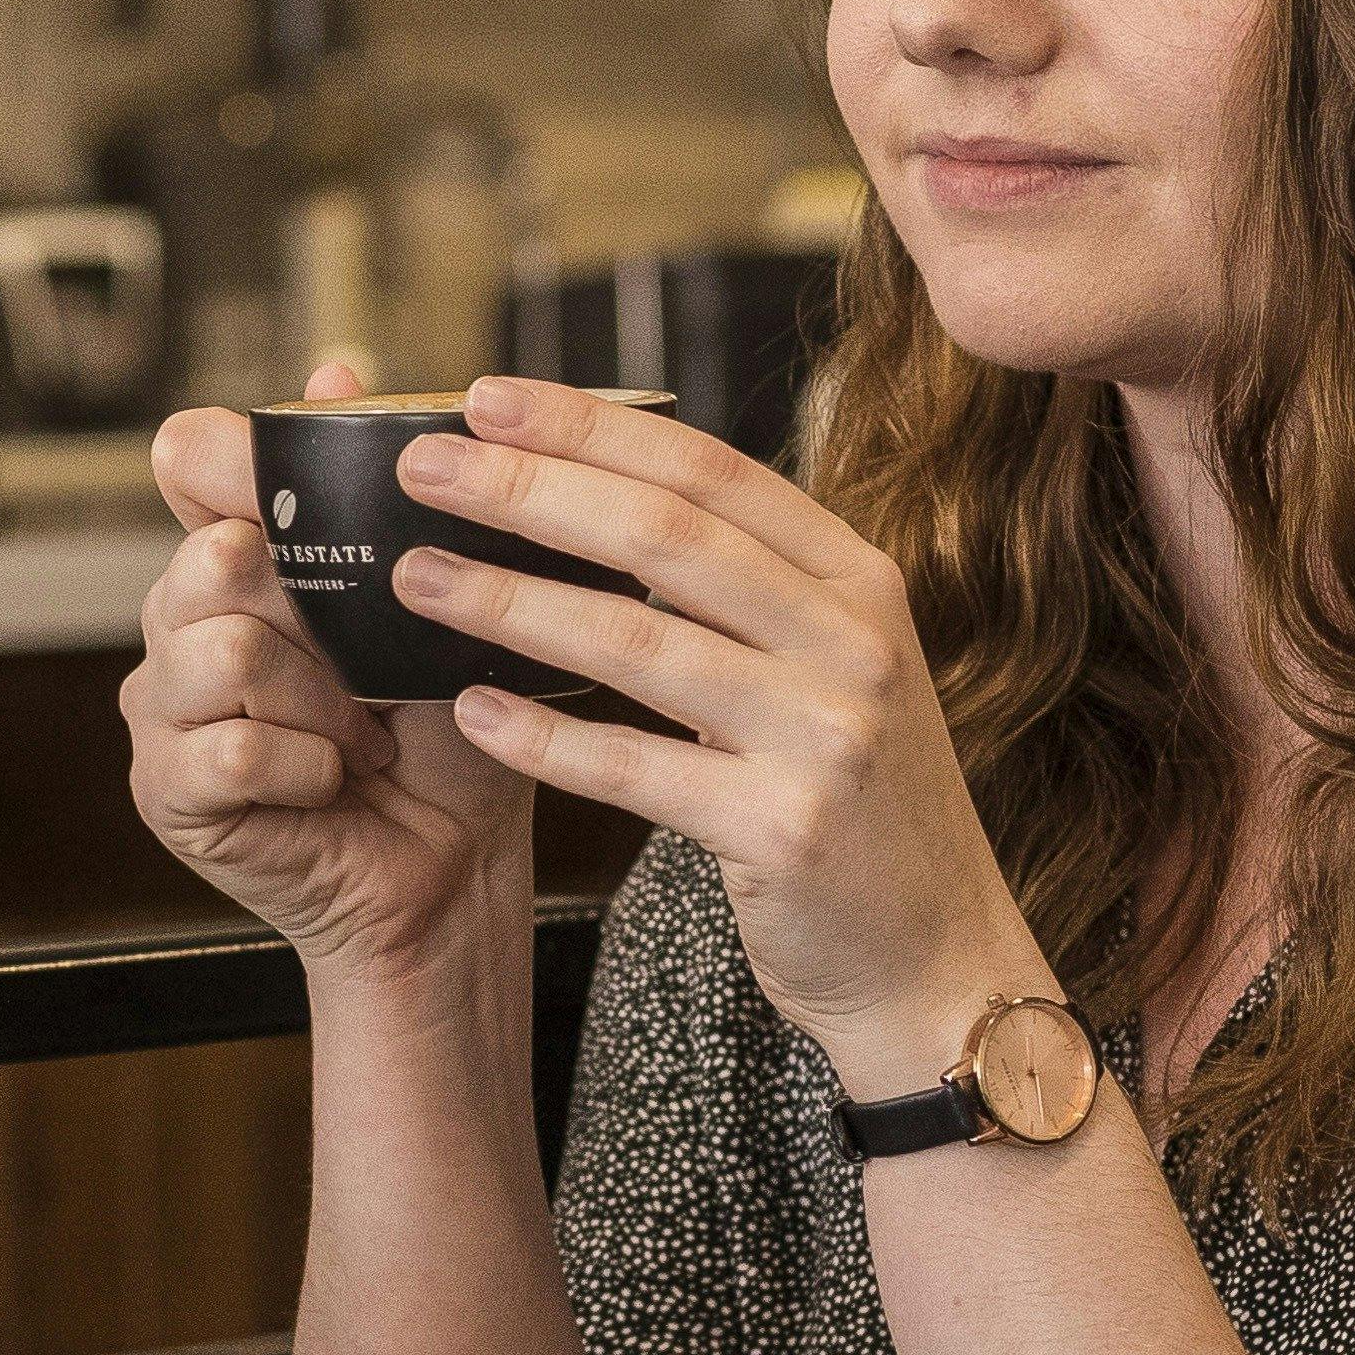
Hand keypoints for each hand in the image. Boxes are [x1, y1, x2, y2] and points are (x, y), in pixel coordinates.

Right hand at [121, 395, 528, 981]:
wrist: (454, 867)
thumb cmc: (451, 730)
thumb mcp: (438, 597)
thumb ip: (377, 494)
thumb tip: (335, 366)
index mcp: (238, 555)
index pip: (190, 458)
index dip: (242, 465)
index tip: (310, 509)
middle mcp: (181, 617)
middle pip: (211, 554)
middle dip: (316, 612)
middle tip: (375, 670)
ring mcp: (164, 704)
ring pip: (223, 648)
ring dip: (322, 699)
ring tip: (363, 735)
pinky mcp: (165, 787)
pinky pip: (231, 746)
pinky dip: (307, 766)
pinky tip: (332, 782)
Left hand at [389, 375, 1050, 1100]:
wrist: (939, 956)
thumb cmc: (856, 804)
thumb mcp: (832, 669)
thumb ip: (747, 589)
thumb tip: (598, 498)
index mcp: (858, 581)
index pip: (709, 470)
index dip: (593, 426)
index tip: (485, 397)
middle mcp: (852, 642)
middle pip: (665, 536)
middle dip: (531, 489)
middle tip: (423, 467)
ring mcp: (825, 736)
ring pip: (638, 644)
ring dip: (512, 602)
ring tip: (415, 578)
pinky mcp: (783, 830)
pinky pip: (634, 770)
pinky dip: (543, 741)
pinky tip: (470, 711)